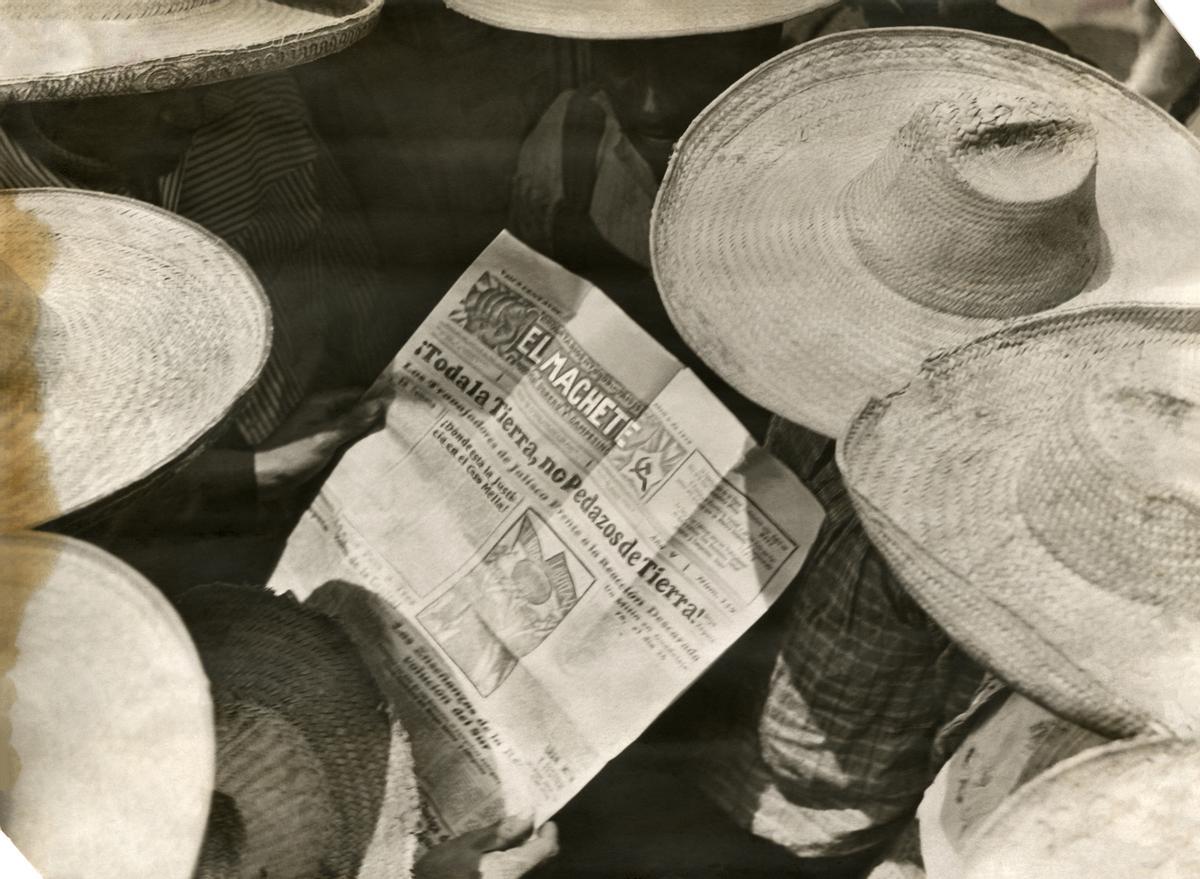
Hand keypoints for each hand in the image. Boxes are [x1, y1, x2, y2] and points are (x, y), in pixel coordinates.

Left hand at [253, 388, 387, 495]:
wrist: (264, 477)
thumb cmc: (294, 455)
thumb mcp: (327, 437)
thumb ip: (353, 421)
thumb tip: (380, 404)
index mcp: (322, 403)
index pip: (357, 394)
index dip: (376, 398)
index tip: (399, 404)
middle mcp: (321, 411)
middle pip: (354, 408)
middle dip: (373, 413)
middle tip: (400, 421)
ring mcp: (320, 427)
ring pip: (350, 423)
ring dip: (365, 428)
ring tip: (390, 434)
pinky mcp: (318, 443)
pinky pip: (343, 436)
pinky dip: (355, 440)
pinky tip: (369, 448)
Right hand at [415, 816, 558, 878]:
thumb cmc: (440, 872)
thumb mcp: (467, 846)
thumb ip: (500, 833)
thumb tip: (527, 817)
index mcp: (511, 870)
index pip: (546, 852)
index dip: (549, 833)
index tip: (544, 820)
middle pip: (541, 864)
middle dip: (538, 843)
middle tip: (528, 825)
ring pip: (529, 871)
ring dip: (526, 854)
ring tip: (511, 837)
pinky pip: (515, 877)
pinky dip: (513, 864)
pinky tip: (498, 855)